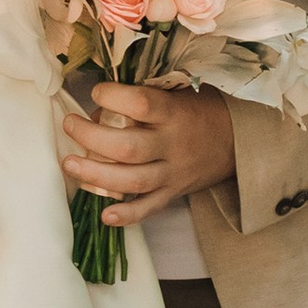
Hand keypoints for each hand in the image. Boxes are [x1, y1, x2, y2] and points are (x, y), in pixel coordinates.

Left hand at [57, 81, 235, 228]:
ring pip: (132, 180)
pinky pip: (149, 208)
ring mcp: (172, 173)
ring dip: (96, 175)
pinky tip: (104, 216)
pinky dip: (127, 215)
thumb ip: (144, 97)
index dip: (112, 96)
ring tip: (70, 164)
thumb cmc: (201, 109)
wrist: (238, 141)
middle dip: (91, 138)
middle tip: (70, 125)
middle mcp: (172, 145)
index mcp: (174, 113)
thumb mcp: (179, 92)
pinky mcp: (173, 193)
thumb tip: (99, 110)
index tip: (96, 91)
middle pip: (127, 147)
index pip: (140, 103)